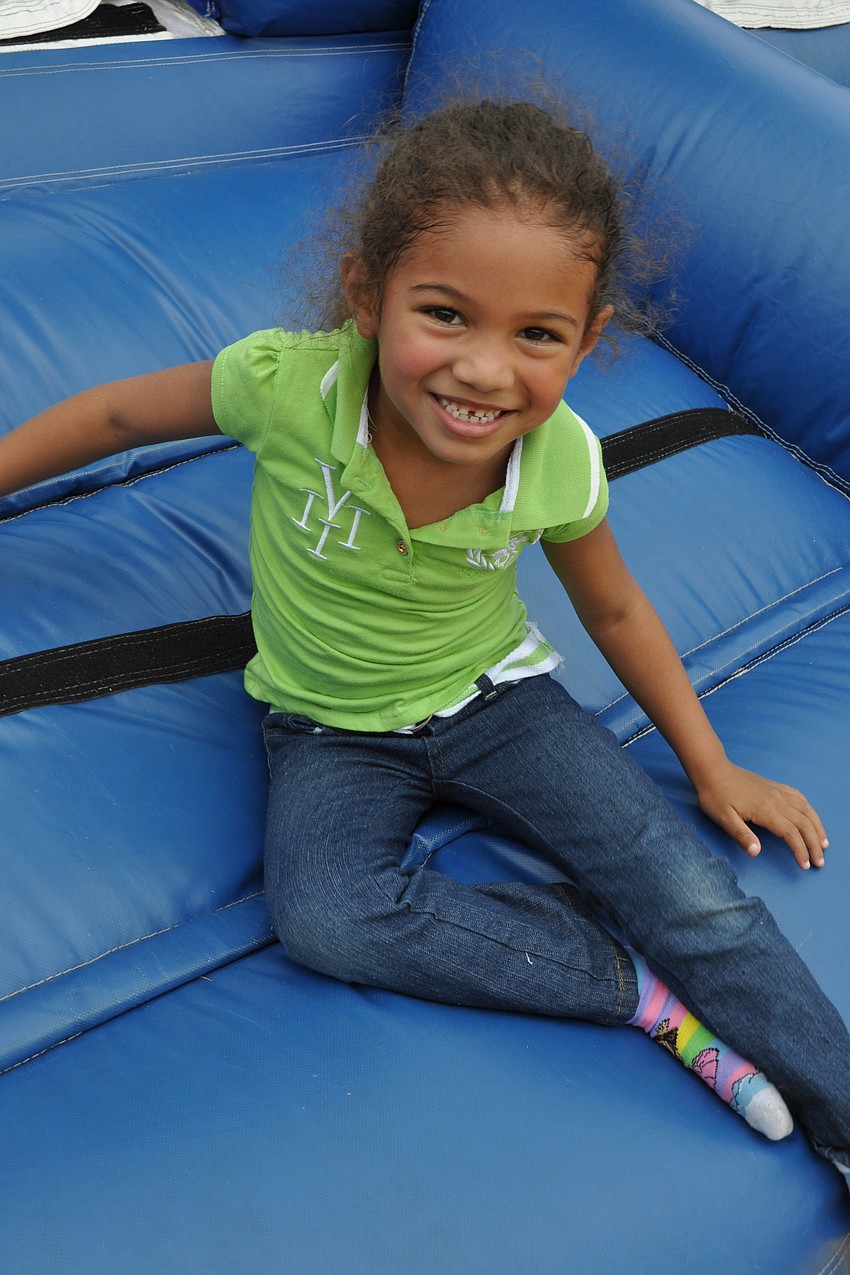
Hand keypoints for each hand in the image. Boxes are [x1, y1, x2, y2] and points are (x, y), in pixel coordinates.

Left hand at [694, 759, 827, 870]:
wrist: (712, 769)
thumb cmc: (715, 795)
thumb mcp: (722, 818)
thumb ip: (741, 835)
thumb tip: (756, 852)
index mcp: (765, 810)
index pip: (791, 833)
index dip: (801, 850)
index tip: (805, 865)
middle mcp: (776, 800)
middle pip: (804, 823)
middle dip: (815, 844)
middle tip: (820, 862)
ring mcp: (776, 791)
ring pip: (806, 810)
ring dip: (817, 827)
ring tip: (824, 844)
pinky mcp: (774, 786)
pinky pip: (798, 797)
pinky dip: (809, 810)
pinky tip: (811, 817)